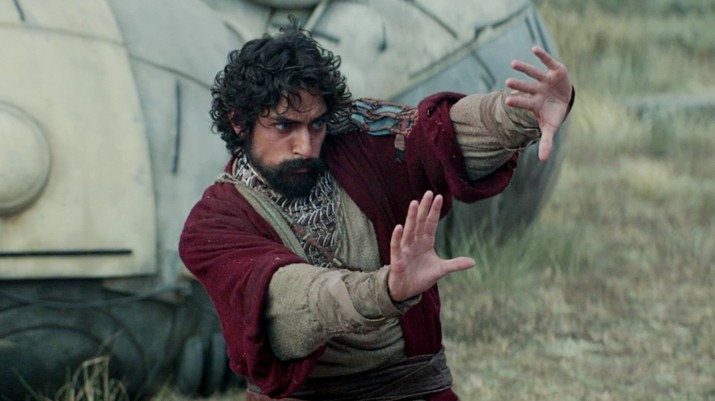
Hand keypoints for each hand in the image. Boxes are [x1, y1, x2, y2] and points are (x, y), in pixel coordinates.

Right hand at [388, 191, 475, 301]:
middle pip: (420, 222)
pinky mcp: (397, 259)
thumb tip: (473, 262)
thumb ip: (455, 264)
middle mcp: (415, 242)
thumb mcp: (441, 270)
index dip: (434, 211)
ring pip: (409, 231)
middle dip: (424, 208)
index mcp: (426, 242)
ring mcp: (405, 249)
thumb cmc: (421, 277)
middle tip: (428, 193)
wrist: (406, 291)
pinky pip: (396, 246)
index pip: (431, 223)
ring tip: (414, 203)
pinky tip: (399, 227)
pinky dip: (397, 237)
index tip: (439, 197)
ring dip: (412, 217)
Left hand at [505, 46, 572, 160]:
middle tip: (506, 81)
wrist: (563, 100)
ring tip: (512, 63)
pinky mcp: (555, 71)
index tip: (507, 101)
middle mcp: (537, 90)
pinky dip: (542, 55)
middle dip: (518, 84)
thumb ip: (546, 141)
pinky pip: (547, 61)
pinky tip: (534, 48)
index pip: (523, 103)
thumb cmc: (553, 113)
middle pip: (526, 87)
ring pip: (533, 73)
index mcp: (534, 103)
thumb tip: (543, 160)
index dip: (517, 101)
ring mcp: (545, 80)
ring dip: (524, 68)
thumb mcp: (551, 127)